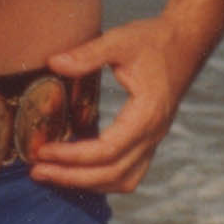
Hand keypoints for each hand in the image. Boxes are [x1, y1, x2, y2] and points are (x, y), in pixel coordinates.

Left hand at [27, 15, 207, 194]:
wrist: (186, 42)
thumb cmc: (153, 40)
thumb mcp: (120, 40)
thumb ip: (87, 53)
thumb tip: (53, 63)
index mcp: (146, 115)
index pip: (107, 150)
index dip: (73, 156)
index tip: (43, 151)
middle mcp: (152, 134)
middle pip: (112, 173)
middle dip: (72, 177)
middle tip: (37, 171)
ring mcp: (154, 140)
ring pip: (122, 180)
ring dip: (87, 183)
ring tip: (53, 175)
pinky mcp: (150, 139)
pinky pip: (128, 173)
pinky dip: (103, 179)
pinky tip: (78, 170)